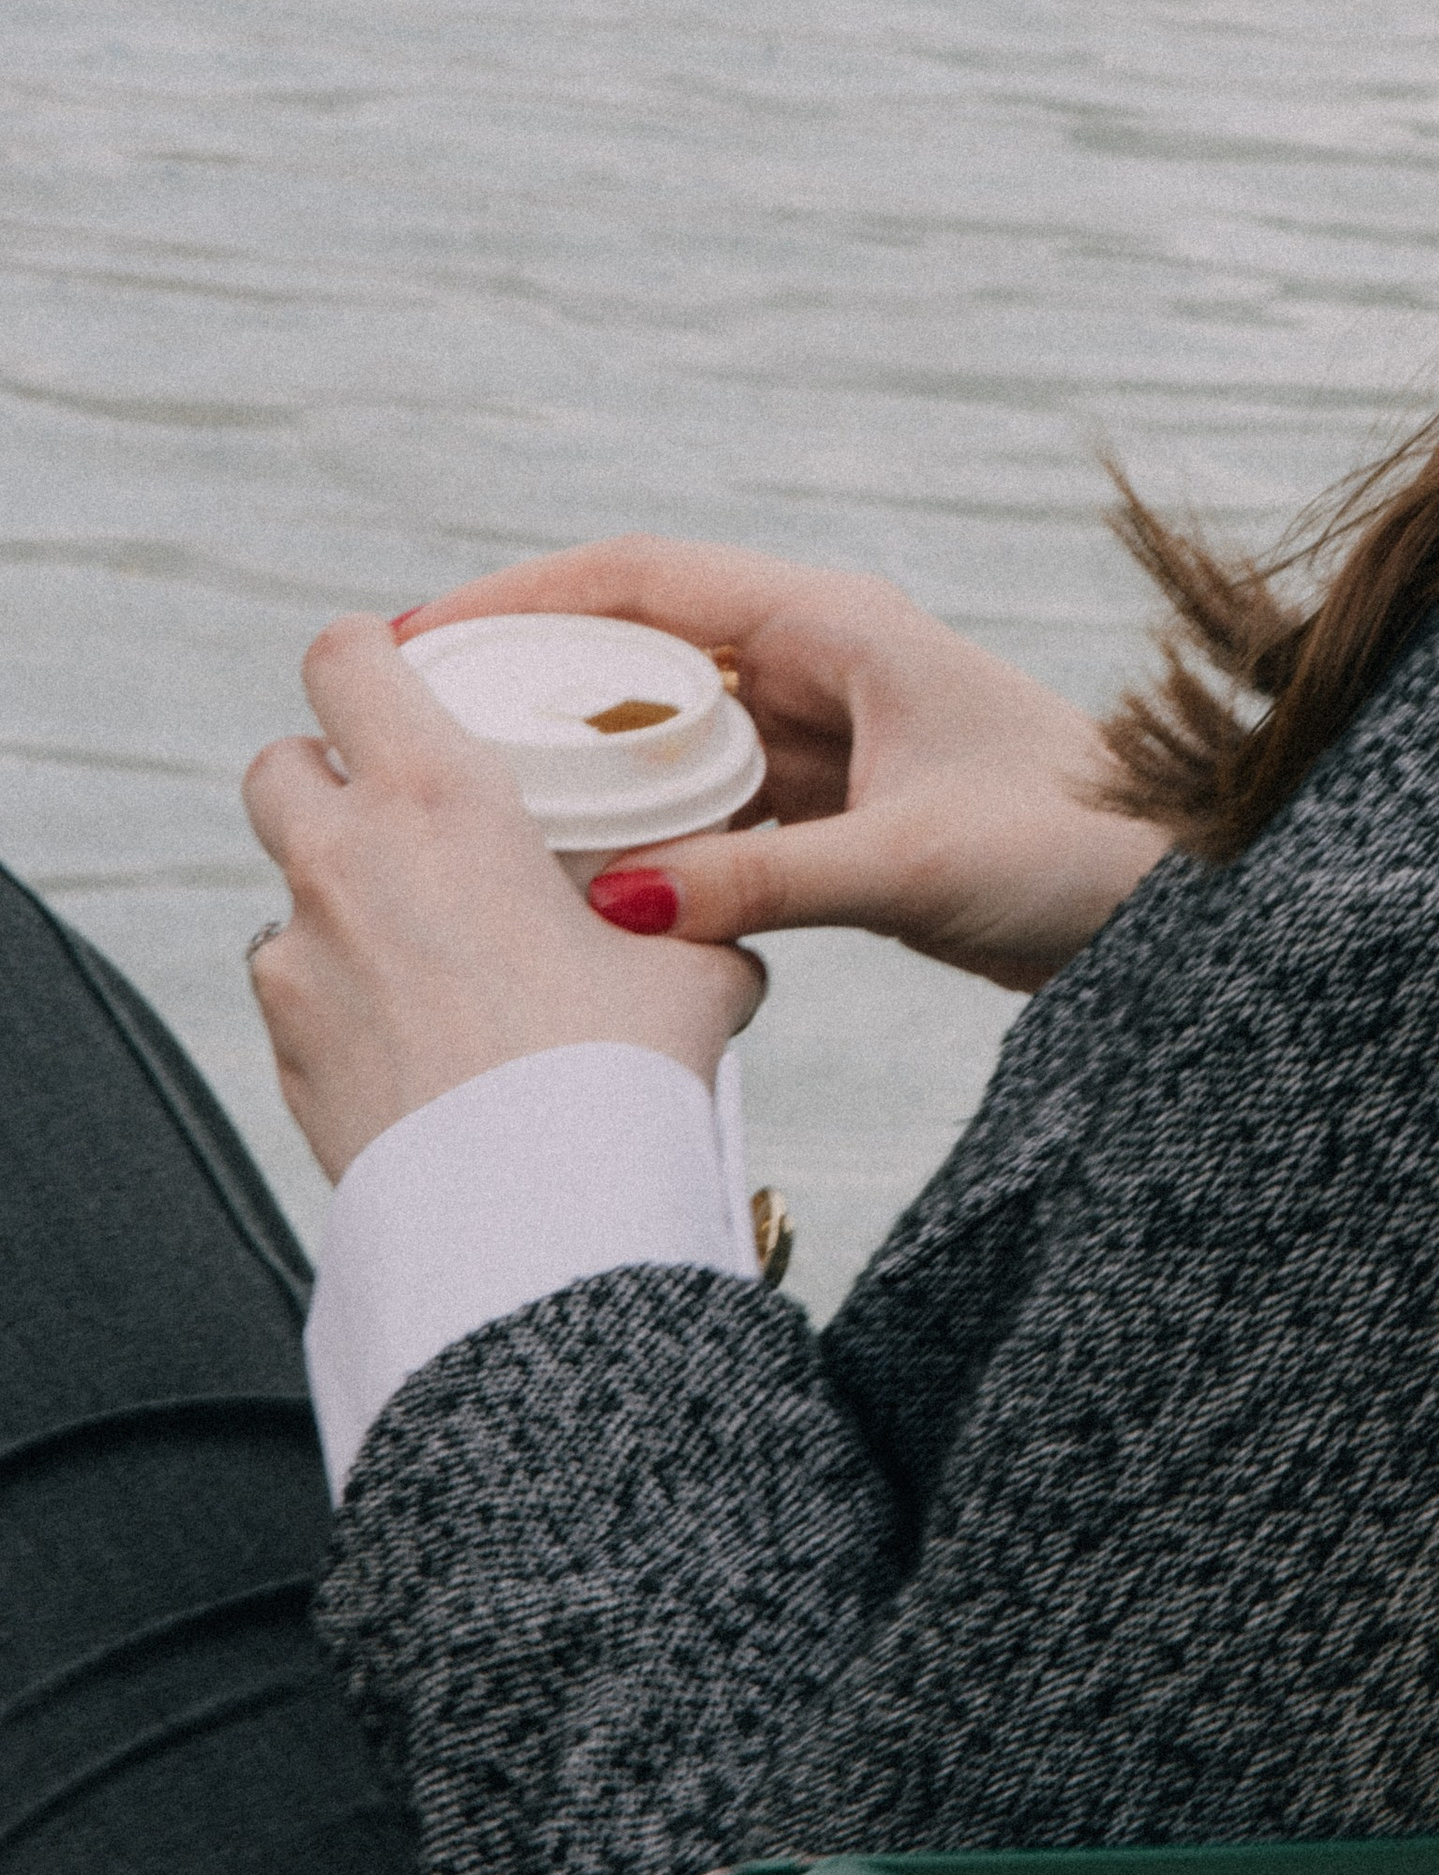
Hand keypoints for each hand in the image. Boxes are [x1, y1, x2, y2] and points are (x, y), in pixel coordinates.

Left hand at [243, 616, 766, 1182]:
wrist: (537, 1223)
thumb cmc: (617, 1075)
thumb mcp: (697, 972)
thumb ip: (692, 924)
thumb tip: (720, 930)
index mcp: (440, 802)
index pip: (346, 661)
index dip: (365, 651)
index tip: (394, 666)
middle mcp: (345, 864)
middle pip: (282, 765)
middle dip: (329, 773)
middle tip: (403, 811)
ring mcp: (299, 962)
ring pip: (285, 892)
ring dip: (336, 899)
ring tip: (426, 949)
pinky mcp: (285, 1054)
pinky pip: (299, 997)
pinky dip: (343, 1000)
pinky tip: (419, 1042)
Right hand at [389, 539, 1172, 993]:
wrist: (1178, 904)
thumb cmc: (1077, 849)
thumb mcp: (909, 864)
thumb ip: (760, 882)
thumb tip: (615, 900)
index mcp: (838, 624)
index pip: (643, 577)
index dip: (522, 598)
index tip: (421, 637)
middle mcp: (824, 660)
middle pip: (641, 647)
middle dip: (530, 681)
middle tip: (412, 729)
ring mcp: (831, 732)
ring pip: (672, 731)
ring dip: (586, 763)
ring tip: (470, 804)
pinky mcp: (843, 807)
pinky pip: (715, 802)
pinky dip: (649, 830)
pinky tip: (578, 876)